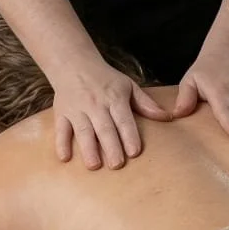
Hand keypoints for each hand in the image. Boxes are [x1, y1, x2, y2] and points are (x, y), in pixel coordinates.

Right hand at [51, 59, 168, 168]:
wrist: (73, 63)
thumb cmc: (105, 79)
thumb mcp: (128, 86)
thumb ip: (146, 104)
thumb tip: (167, 117)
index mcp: (114, 98)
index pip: (123, 119)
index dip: (129, 135)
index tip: (134, 152)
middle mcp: (96, 104)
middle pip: (104, 128)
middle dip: (110, 146)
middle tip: (117, 165)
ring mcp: (77, 109)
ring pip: (83, 131)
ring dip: (88, 148)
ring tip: (94, 166)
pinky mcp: (62, 113)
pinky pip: (61, 129)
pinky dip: (62, 143)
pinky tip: (65, 158)